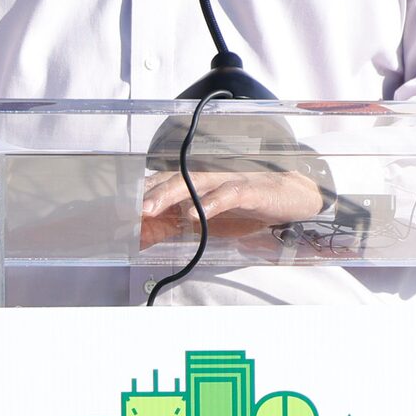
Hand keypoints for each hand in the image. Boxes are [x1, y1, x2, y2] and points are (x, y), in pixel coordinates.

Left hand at [138, 165, 323, 249]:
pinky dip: (210, 203)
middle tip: (127, 209)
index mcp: (200, 185)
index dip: (142, 193)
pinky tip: (195, 214)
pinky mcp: (251, 191)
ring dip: (169, 194)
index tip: (118, 207)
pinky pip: (228, 194)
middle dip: (148, 193)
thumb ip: (184, 225)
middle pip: (174, 180)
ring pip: (194, 183)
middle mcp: (211, 179)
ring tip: (148, 208)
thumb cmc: (251, 210)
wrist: (297, 200)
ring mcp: (230, 182)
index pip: (164, 184)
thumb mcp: (214, 220)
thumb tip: (151, 236)